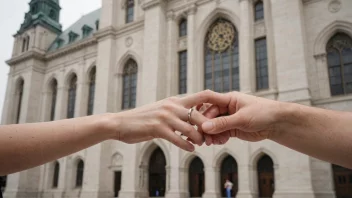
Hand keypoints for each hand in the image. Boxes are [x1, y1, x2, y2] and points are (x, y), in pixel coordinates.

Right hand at [107, 90, 230, 151]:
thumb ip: (176, 111)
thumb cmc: (143, 118)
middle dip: (207, 127)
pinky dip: (186, 146)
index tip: (223, 110)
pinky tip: (191, 150)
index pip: (201, 95)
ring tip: (201, 144)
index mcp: (175, 100)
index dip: (215, 100)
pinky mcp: (158, 128)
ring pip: (190, 129)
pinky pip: (178, 139)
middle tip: (210, 136)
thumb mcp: (162, 109)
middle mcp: (172, 106)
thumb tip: (191, 115)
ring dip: (198, 139)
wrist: (121, 123)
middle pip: (199, 115)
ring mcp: (165, 117)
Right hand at [200, 91, 282, 144]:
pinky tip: (216, 142)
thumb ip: (223, 123)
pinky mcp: (233, 129)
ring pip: (214, 126)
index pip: (209, 100)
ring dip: (210, 134)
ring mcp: (229, 119)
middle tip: (199, 136)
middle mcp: (227, 108)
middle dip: (204, 126)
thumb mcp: (242, 118)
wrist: (278, 124)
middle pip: (209, 116)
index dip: (199, 107)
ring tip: (208, 142)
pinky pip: (220, 133)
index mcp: (228, 99)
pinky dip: (217, 138)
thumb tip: (205, 127)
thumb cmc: (263, 113)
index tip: (190, 116)